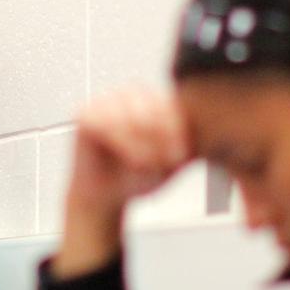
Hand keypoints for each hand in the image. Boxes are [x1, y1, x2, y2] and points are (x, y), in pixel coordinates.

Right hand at [52, 87, 192, 278]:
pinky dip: (120, 142)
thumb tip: (205, 136)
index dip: (178, 129)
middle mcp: (131, 93)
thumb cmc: (139, 177)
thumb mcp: (171, 163)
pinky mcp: (84, 113)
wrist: (106, 196)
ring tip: (146, 163)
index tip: (181, 155)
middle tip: (167, 161)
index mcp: (155, 99)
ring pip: (129, 114)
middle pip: (151, 106)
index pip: (170, 103)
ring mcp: (106, 100)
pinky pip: (104, 122)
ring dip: (141, 142)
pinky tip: (129, 159)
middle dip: (160, 136)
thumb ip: (187, 147)